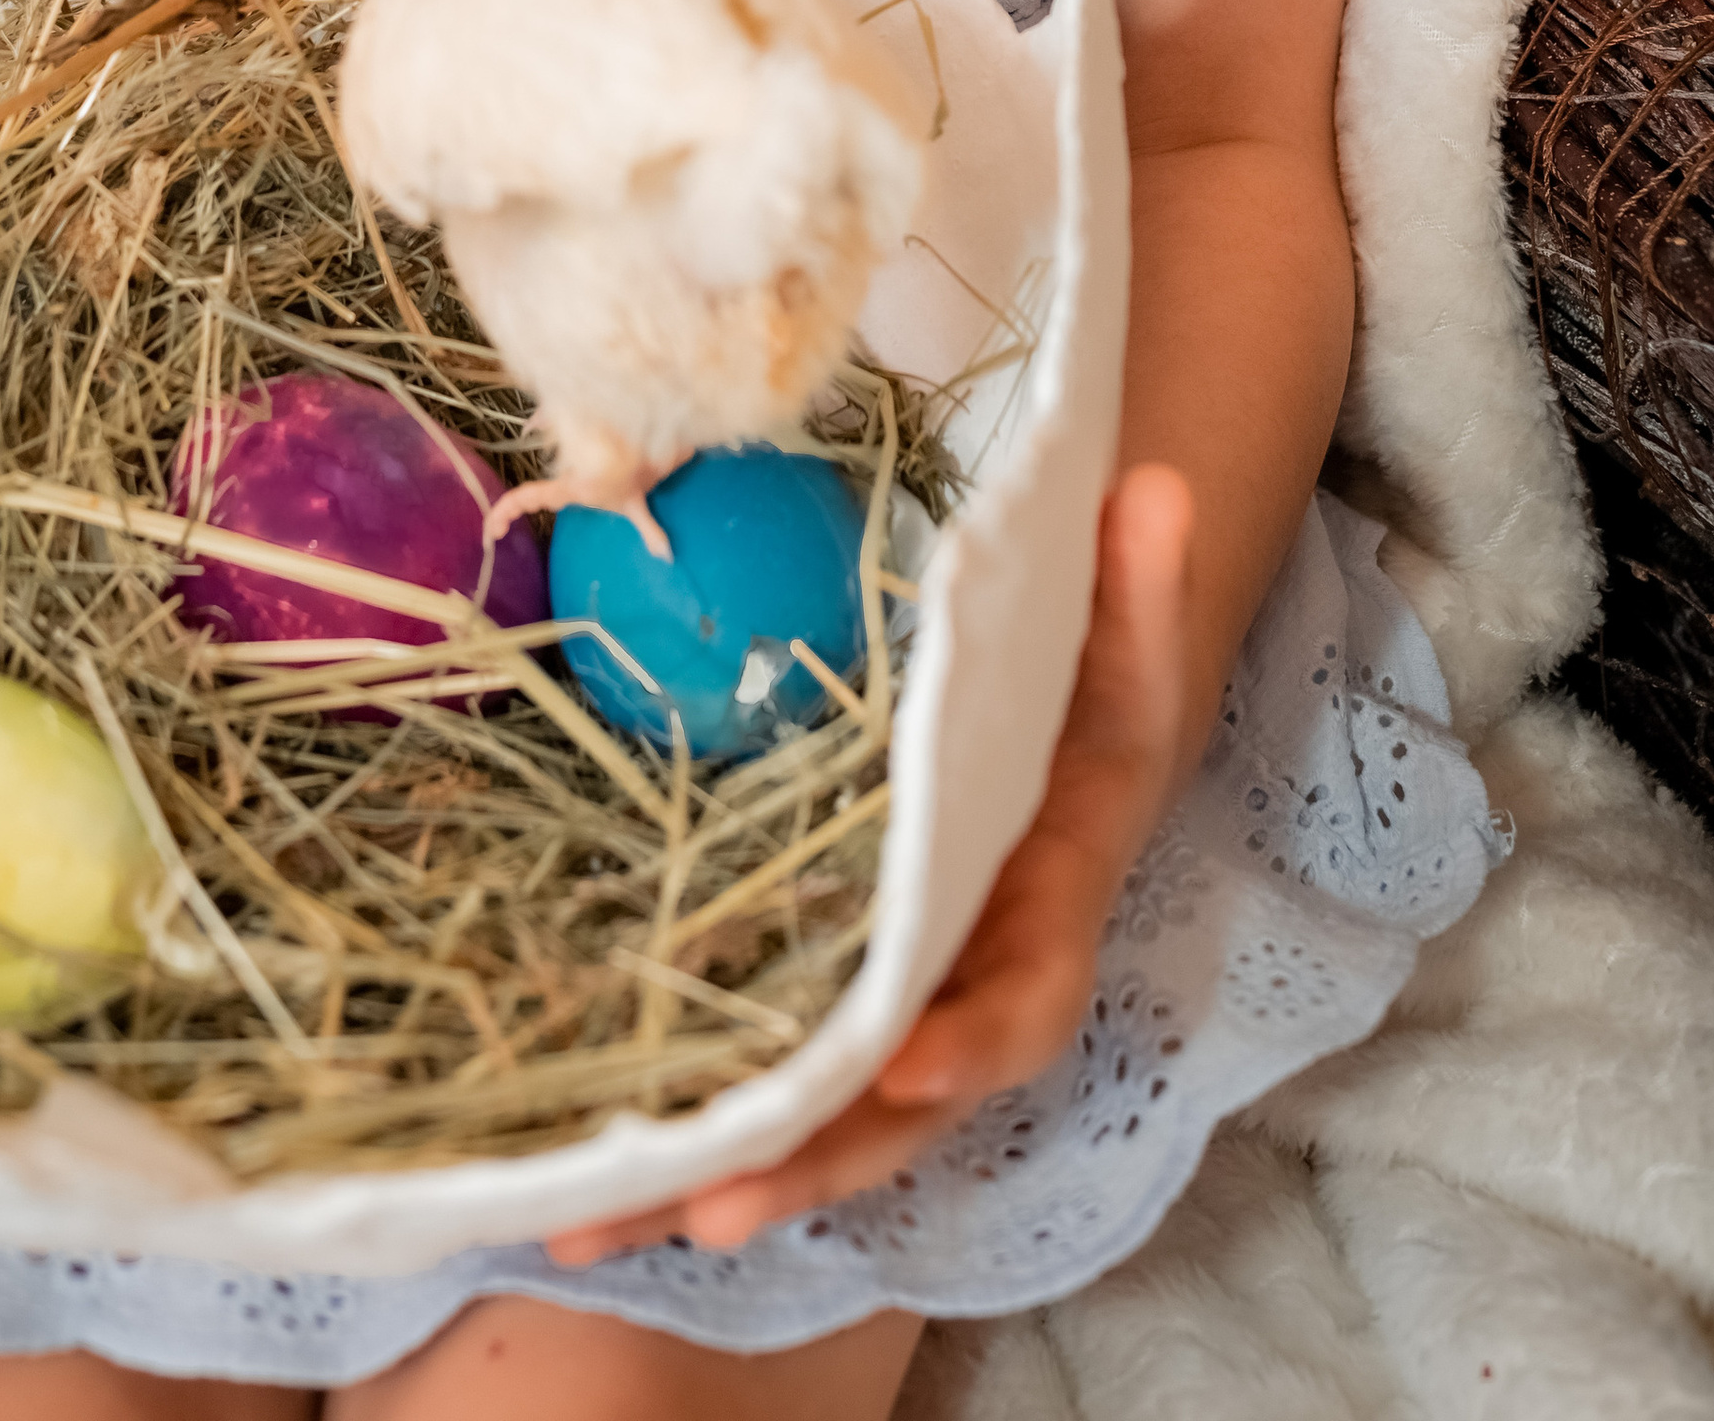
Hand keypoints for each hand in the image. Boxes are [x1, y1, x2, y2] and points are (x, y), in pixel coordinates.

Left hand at [547, 465, 1192, 1263]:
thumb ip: (1132, 580)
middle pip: (890, 1117)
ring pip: (805, 1134)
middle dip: (806, 1164)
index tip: (903, 1068)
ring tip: (585, 1227)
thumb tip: (1155, 485)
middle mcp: (961, 1000)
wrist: (1059, 757)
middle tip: (709, 1204)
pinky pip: (749, 1098)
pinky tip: (558, 1194)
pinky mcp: (813, 1018)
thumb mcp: (1117, 644)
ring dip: (706, 1184)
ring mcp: (883, 1025)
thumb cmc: (1082, 699)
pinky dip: (669, 1146)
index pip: (1018, 1000)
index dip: (965, 1042)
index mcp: (1041, 919)